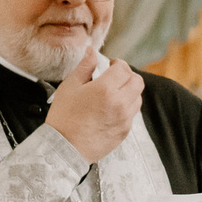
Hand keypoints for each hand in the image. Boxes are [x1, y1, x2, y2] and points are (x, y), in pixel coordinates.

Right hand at [44, 45, 141, 162]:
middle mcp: (120, 103)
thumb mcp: (69, 87)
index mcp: (105, 89)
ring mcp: (124, 118)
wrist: (64, 148)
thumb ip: (84, 67)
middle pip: (137, 81)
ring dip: (129, 91)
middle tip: (114, 78)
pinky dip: (126, 107)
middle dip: (127, 76)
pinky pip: (132, 113)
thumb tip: (92, 52)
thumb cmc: (64, 117)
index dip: (117, 63)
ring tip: (113, 94)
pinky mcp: (125, 131)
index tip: (109, 66)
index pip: (123, 68)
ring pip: (138, 97)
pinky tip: (111, 109)